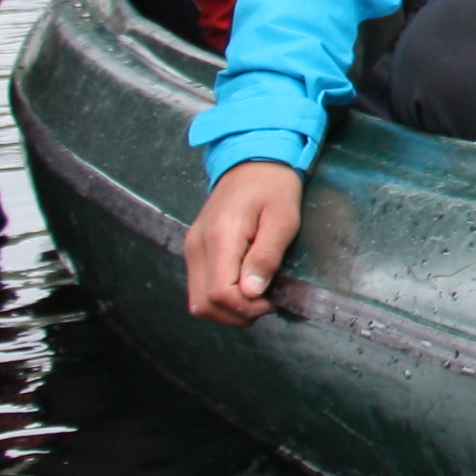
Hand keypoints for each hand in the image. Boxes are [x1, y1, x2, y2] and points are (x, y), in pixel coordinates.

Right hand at [186, 161, 302, 325]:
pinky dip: (221, 297)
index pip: (219, 293)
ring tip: (259, 295)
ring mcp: (192, 249)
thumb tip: (252, 292)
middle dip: (237, 314)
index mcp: (219, 238)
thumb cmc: (273, 187)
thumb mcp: (283, 218)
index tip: (272, 299)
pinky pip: (200, 287)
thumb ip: (267, 255)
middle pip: (203, 305)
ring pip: (198, 301)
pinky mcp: (195, 251)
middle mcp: (196, 247)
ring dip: (228, 309)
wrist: (252, 162)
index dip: (246, 307)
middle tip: (267, 301)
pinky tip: (246, 286)